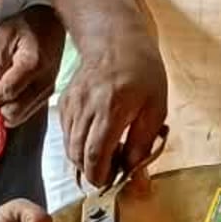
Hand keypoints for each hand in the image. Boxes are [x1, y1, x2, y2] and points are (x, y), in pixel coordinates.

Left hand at [0, 7, 66, 126]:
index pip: (6, 92)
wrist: (52, 23)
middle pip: (13, 111)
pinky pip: (24, 112)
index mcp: (33, 65)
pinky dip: (9, 108)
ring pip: (18, 116)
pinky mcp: (46, 95)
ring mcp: (47, 91)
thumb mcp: (4, 36)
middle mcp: (44, 83)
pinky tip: (1, 96)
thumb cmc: (29, 25)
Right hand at [62, 20, 167, 188]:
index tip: (110, 182)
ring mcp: (71, 104)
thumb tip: (133, 172)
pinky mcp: (64, 101)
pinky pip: (66, 132)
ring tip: (104, 156)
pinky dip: (76, 143)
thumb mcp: (156, 107)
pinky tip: (93, 139)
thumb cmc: (143, 72)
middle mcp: (86, 108)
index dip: (99, 176)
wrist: (116, 40)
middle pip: (77, 155)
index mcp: (111, 110)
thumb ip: (143, 142)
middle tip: (109, 173)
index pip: (94, 156)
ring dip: (83, 159)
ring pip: (69, 146)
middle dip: (91, 172)